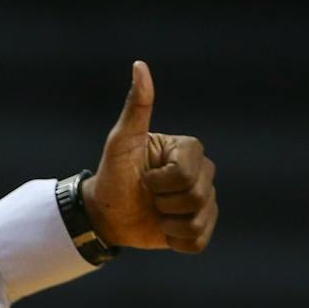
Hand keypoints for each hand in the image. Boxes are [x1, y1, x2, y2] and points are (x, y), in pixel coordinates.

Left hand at [81, 61, 218, 252]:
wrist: (104, 213)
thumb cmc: (112, 174)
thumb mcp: (120, 142)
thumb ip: (137, 107)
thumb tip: (140, 65)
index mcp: (190, 150)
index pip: (188, 173)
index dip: (160, 182)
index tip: (144, 177)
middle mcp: (204, 173)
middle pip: (197, 196)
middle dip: (163, 202)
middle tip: (147, 196)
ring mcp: (204, 202)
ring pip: (198, 221)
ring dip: (167, 223)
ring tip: (153, 212)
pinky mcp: (199, 229)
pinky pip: (197, 242)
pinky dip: (174, 241)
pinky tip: (161, 229)